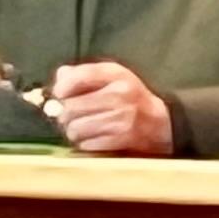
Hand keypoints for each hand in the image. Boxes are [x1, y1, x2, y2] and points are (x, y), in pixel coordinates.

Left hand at [41, 60, 176, 156]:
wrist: (159, 122)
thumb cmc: (127, 97)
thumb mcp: (110, 78)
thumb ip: (82, 73)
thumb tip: (59, 78)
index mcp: (116, 74)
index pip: (80, 76)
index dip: (62, 87)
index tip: (59, 94)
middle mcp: (120, 94)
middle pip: (70, 107)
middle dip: (64, 114)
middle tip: (69, 116)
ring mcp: (122, 118)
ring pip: (75, 128)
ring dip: (74, 130)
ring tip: (82, 127)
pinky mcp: (122, 138)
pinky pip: (87, 144)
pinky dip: (85, 143)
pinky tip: (93, 137)